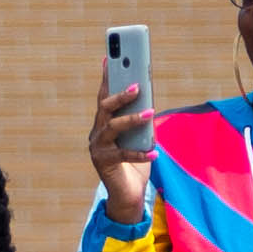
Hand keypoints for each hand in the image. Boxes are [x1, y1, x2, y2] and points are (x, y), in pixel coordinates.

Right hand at [88, 81, 152, 222]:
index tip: (109, 56)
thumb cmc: (135, 162)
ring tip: (151, 112)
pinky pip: (124, 155)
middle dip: (120, 94)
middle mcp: (97, 133)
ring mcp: (98, 149)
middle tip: (138, 85)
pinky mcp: (105, 164)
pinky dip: (141, 153)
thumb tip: (151, 103)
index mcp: (104, 123)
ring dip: (132, 118)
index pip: (104, 95)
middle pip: (105, 108)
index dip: (107, 76)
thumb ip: (142, 122)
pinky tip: (155, 152)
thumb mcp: (140, 137)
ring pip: (112, 128)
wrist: (127, 194)